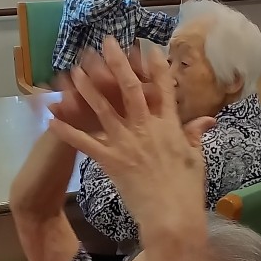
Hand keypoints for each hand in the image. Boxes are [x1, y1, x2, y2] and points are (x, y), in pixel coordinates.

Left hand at [48, 37, 206, 235]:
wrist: (172, 217)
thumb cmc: (186, 190)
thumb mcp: (196, 159)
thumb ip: (194, 135)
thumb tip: (207, 118)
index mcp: (169, 126)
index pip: (163, 89)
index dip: (156, 66)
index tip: (147, 47)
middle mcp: (146, 128)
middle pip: (130, 89)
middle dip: (117, 64)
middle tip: (105, 43)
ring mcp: (127, 143)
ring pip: (103, 109)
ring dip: (88, 89)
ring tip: (74, 70)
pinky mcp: (110, 160)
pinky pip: (85, 142)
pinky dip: (68, 131)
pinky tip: (53, 119)